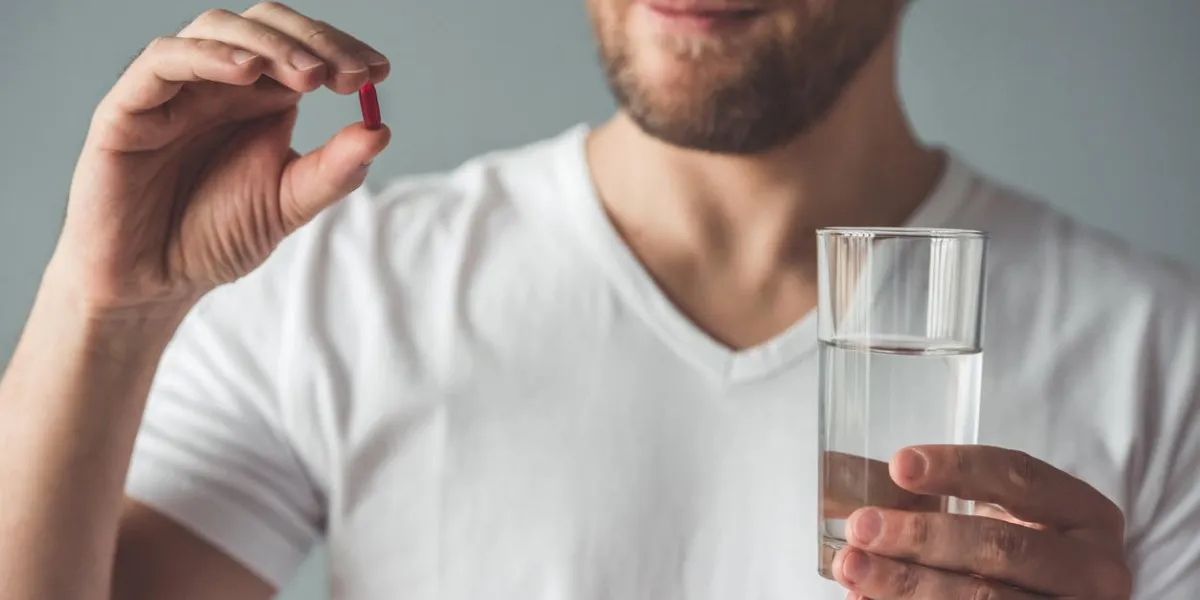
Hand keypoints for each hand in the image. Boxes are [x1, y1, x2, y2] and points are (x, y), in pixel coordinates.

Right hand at [50, 2, 390, 317]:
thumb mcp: (288, 204)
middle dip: (314, 42)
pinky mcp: (128, 108)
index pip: (302, 47)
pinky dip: (208, 58)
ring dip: (269, 45)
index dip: (340, 49)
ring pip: (216, 30)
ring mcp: (173, 90)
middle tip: (353, 74)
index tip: (379, 71)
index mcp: (259, 98)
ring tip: (310, 75)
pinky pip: (162, 62)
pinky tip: (248, 73)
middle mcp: (217, 83)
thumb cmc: (213, 238)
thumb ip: (333, 171)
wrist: (153, 283)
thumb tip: (381, 132)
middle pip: (265, 26)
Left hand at [831, 445, 1131, 598]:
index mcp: (1087, 516)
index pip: (1021, 478)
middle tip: (862, 527)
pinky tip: (866, 598)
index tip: (899, 465)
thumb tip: (848, 481)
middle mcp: (1095, 571)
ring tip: (852, 567)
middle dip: (922, 536)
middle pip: (1001, 547)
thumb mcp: (1003, 518)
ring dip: (907, 584)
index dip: (959, 469)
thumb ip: (944, 497)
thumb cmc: (1020, 557)